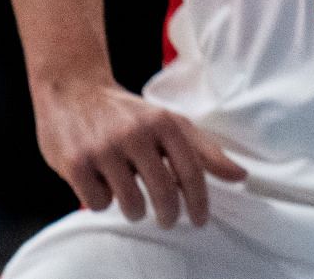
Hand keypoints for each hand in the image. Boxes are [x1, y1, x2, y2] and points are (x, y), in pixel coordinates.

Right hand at [32, 75, 244, 226]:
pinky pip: (98, 204)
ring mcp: (103, 149)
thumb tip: (241, 175)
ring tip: (131, 198)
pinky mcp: (75, 163)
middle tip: (167, 220)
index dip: (199, 202)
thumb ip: (203, 150)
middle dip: (169, 215)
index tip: (201, 221)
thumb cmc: (128, 114)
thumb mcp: (168, 122)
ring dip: (135, 210)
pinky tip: (100, 183)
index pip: (191, 171)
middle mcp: (135, 134)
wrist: (72, 90)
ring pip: (130, 204)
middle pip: (164, 192)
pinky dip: (102, 201)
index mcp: (164, 123)